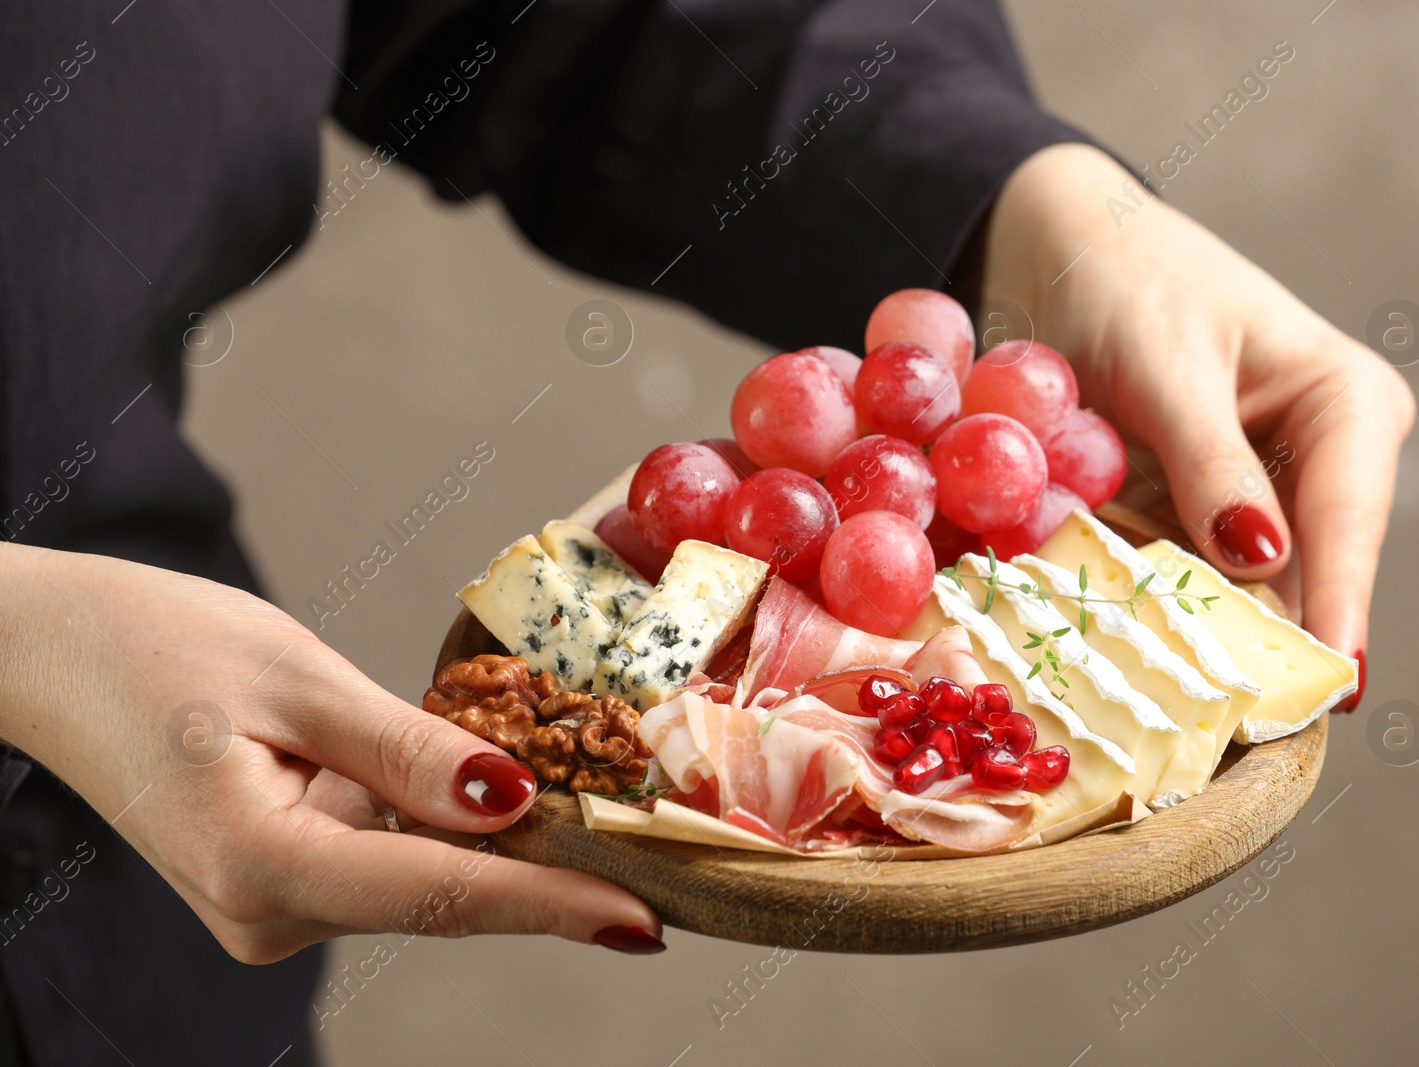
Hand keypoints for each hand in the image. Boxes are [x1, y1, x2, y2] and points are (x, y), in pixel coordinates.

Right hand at [0, 544, 662, 962]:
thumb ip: (410, 751)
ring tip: (586, 802)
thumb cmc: (156, 645)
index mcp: (262, 863)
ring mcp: (268, 906)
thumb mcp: (300, 678)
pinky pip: (384, 857)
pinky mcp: (278, 881)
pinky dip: (441, 825)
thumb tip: (515, 801)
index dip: (553, 904)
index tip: (644, 918)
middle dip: (548, 875)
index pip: (442, 892)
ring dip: (497, 842)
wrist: (53, 656)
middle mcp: (266, 910)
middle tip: (656, 860)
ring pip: (419, 878)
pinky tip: (482, 784)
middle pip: (441, 895)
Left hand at [981, 144, 1414, 680]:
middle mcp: (1323, 457)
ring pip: (1248, 586)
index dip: (1337, 608)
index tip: (1334, 688)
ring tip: (1181, 701)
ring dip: (1208, 635)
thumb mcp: (1169, 368)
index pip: (1348, 524)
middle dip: (1269, 641)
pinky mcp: (1201, 510)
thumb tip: (1263, 559)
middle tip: (1239, 723)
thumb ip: (1213, 463)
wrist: (1060, 246)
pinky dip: (1161, 604)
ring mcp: (1262, 490)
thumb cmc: (1126, 280)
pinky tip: (1132, 650)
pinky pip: (1191, 572)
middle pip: (1306, 571)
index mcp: (1349, 405)